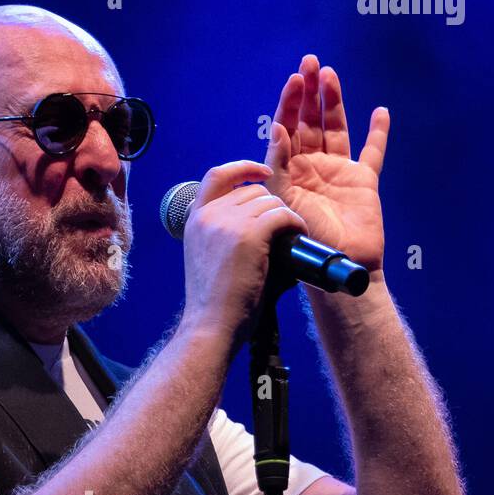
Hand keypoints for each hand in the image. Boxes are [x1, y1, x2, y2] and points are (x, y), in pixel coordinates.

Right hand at [182, 159, 307, 343]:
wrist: (211, 326)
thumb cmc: (215, 303)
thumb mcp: (206, 257)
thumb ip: (220, 232)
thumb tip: (255, 218)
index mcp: (195, 220)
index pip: (217, 175)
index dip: (243, 168)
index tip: (262, 172)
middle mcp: (208, 216)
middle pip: (253, 190)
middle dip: (273, 205)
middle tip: (283, 228)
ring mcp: (227, 223)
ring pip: (270, 201)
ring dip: (286, 216)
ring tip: (291, 236)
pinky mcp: (249, 235)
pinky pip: (282, 215)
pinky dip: (295, 223)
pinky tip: (298, 235)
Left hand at [264, 55, 388, 271]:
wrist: (337, 264)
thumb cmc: (304, 241)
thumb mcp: (282, 202)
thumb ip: (278, 166)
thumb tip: (278, 128)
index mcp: (287, 172)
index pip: (286, 129)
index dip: (290, 104)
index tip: (294, 80)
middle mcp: (310, 168)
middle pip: (309, 122)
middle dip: (308, 92)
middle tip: (309, 63)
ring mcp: (338, 173)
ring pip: (335, 129)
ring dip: (332, 102)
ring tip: (329, 74)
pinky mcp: (363, 181)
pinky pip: (372, 153)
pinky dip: (378, 133)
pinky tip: (379, 112)